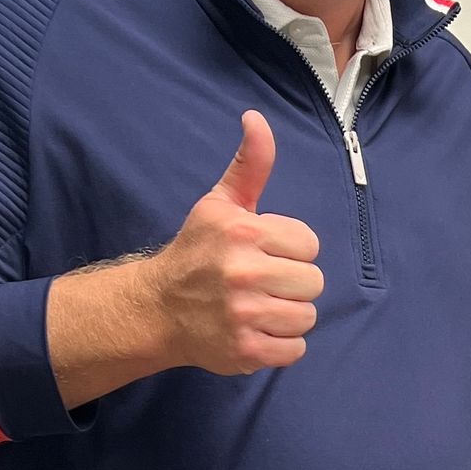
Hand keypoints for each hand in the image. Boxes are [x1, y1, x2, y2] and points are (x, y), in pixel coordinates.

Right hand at [140, 112, 323, 375]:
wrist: (157, 309)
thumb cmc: (196, 252)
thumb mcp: (220, 204)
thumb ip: (249, 164)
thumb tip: (256, 118)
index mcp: (243, 232)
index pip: (309, 244)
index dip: (290, 250)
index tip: (263, 253)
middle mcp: (243, 273)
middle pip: (313, 282)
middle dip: (292, 283)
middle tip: (261, 283)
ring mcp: (243, 315)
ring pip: (306, 317)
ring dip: (287, 315)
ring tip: (258, 307)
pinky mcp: (244, 351)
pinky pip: (294, 350)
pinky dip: (280, 345)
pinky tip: (256, 331)